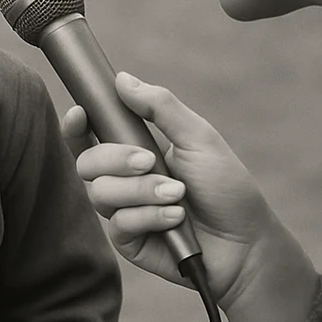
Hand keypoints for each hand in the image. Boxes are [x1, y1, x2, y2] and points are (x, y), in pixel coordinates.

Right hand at [60, 72, 288, 308]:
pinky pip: (118, 223)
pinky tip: (176, 219)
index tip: (79, 114)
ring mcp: (123, 210)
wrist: (245, 243)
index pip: (91, 134)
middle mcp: (123, 179)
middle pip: (86, 162)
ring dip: (142, 191)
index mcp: (134, 149)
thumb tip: (123, 79)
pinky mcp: (128, 240)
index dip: (76, 124)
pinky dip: (150, 216)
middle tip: (150, 162)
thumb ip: (160, 107)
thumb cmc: (226, 187)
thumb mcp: (198, 138)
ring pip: (100, 192)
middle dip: (117, 159)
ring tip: (178, 196)